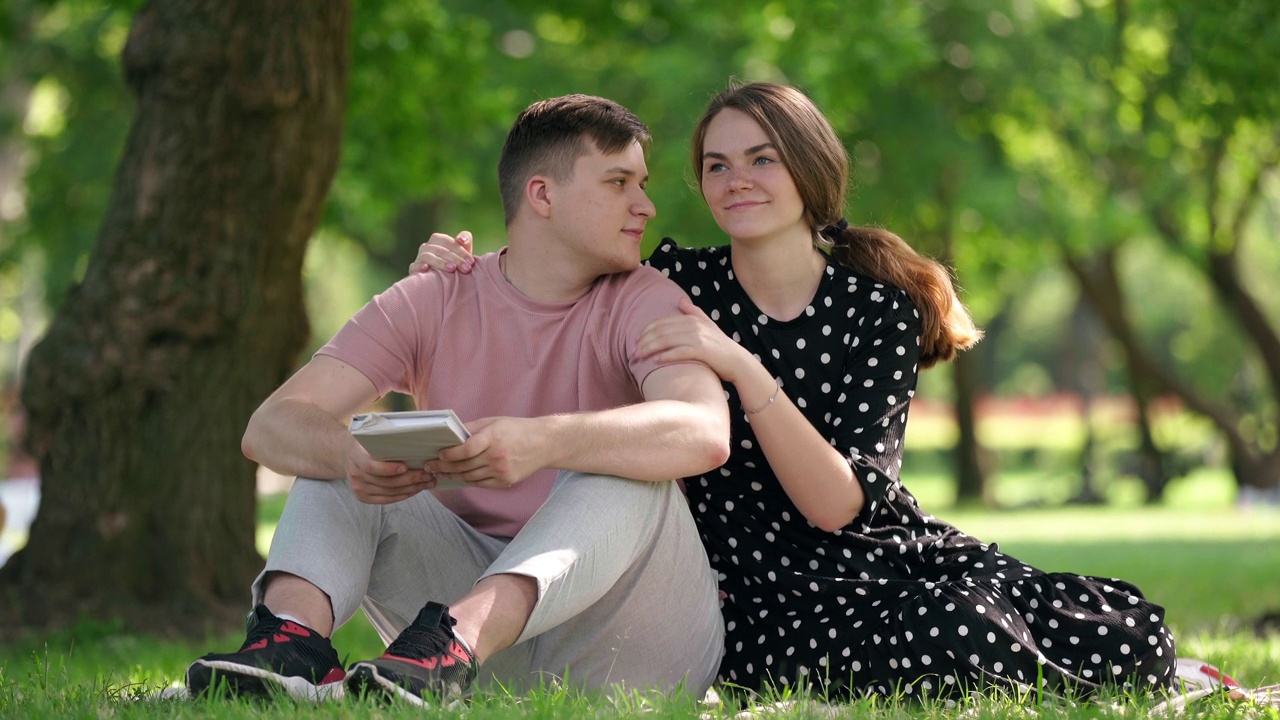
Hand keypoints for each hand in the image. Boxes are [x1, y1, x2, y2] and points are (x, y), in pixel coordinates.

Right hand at [344, 440, 437, 503]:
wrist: (345, 455)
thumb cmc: (364, 444)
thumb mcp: (369, 437)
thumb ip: (384, 440)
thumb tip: (411, 438)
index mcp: (356, 457)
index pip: (371, 467)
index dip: (388, 469)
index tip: (405, 467)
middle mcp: (356, 475)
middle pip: (386, 482)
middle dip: (410, 479)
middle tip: (428, 474)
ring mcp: (359, 489)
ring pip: (390, 492)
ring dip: (412, 488)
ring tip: (427, 481)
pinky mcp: (364, 498)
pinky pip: (387, 500)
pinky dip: (404, 495)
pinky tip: (416, 489)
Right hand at [409, 231, 475, 274]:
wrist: (444, 282)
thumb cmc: (456, 263)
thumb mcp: (462, 252)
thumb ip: (465, 240)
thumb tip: (461, 239)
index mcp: (437, 240)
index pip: (447, 241)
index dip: (460, 250)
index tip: (471, 261)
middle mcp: (426, 247)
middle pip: (439, 249)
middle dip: (454, 258)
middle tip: (466, 268)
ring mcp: (419, 258)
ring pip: (427, 256)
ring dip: (440, 262)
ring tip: (452, 269)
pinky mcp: (414, 269)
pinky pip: (414, 266)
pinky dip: (419, 267)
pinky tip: (426, 270)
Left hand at [426, 416, 546, 487]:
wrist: (543, 444)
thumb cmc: (517, 429)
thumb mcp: (494, 422)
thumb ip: (472, 429)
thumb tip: (451, 436)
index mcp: (493, 438)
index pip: (465, 450)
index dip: (449, 455)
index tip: (439, 455)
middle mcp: (497, 456)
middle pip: (464, 466)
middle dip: (444, 467)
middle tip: (430, 467)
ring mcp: (501, 471)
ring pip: (470, 477)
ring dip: (453, 476)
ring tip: (441, 473)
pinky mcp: (505, 482)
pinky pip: (481, 483)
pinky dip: (469, 480)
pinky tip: (459, 477)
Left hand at [637, 297, 749, 382]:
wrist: (737, 361)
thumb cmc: (720, 346)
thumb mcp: (708, 324)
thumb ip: (693, 312)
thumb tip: (681, 300)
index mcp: (692, 319)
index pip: (662, 322)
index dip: (647, 330)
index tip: (636, 340)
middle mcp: (694, 326)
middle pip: (661, 331)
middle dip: (645, 340)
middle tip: (634, 350)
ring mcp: (698, 338)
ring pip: (667, 341)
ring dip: (650, 349)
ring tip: (639, 356)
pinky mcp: (702, 351)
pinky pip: (679, 352)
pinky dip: (666, 356)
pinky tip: (656, 361)